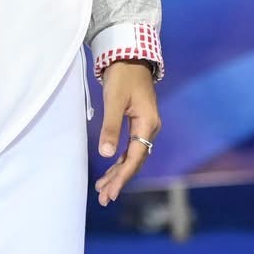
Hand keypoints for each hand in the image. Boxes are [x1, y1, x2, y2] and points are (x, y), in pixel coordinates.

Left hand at [94, 60, 160, 206]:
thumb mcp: (114, 100)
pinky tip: (110, 170)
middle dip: (119, 179)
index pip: (135, 157)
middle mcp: (150, 128)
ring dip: (118, 172)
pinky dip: (119, 160)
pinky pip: (130, 148)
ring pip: (132, 156)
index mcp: (148, 124)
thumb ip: (111, 127)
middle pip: (135, 161)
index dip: (122, 176)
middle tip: (104, 198)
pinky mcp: (138, 122)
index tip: (110, 193)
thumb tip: (106, 154)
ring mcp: (145, 126)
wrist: (129, 56)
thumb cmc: (122, 76)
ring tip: (103, 190)